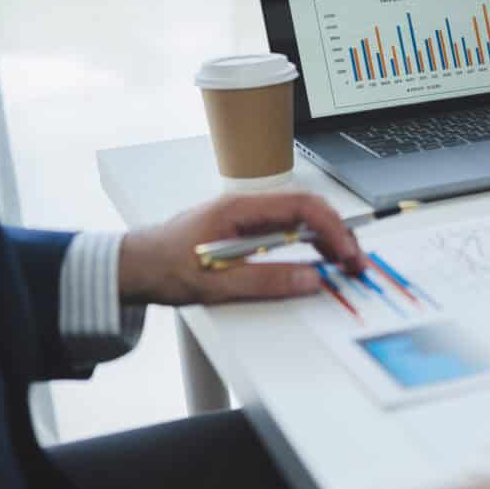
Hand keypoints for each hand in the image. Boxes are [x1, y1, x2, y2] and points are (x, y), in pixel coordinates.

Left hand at [118, 192, 363, 304]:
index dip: (332, 228)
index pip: (302, 206)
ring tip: (344, 264)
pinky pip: (288, 230)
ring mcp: (248, 217)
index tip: (346, 252)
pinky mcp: (247, 230)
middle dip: (338, 233)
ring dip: (327, 239)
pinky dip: (310, 244)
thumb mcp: (216, 282)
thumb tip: (310, 279)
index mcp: (241, 208)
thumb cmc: (165, 268)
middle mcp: (248, 206)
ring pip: (301, 219)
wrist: (135, 267)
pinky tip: (319, 260)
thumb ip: (266, 280)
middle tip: (355, 262)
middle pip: (308, 210)